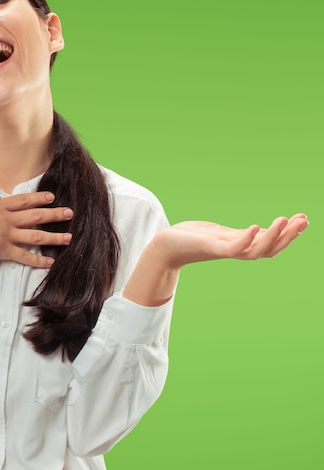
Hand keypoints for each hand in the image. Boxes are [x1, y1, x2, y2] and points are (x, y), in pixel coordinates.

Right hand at [0, 178, 73, 283]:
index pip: (23, 200)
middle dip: (54, 214)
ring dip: (54, 237)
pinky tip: (50, 262)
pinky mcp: (5, 251)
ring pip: (36, 236)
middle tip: (70, 213)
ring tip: (69, 237)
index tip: (52, 197)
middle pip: (36, 216)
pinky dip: (38, 261)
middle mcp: (7, 220)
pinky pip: (25, 257)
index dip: (38, 198)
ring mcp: (8, 236)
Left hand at [154, 213, 308, 269]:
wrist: (165, 246)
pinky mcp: (210, 248)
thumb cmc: (191, 238)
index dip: (287, 233)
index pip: (269, 242)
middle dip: (288, 236)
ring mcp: (223, 250)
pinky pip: (233, 248)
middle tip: (304, 220)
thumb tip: (259, 231)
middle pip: (268, 249)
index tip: (303, 219)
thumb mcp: (220, 233)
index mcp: (239, 245)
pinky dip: (246, 239)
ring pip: (255, 251)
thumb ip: (239, 235)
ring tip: (286, 220)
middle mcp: (235, 250)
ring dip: (273, 237)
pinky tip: (256, 226)